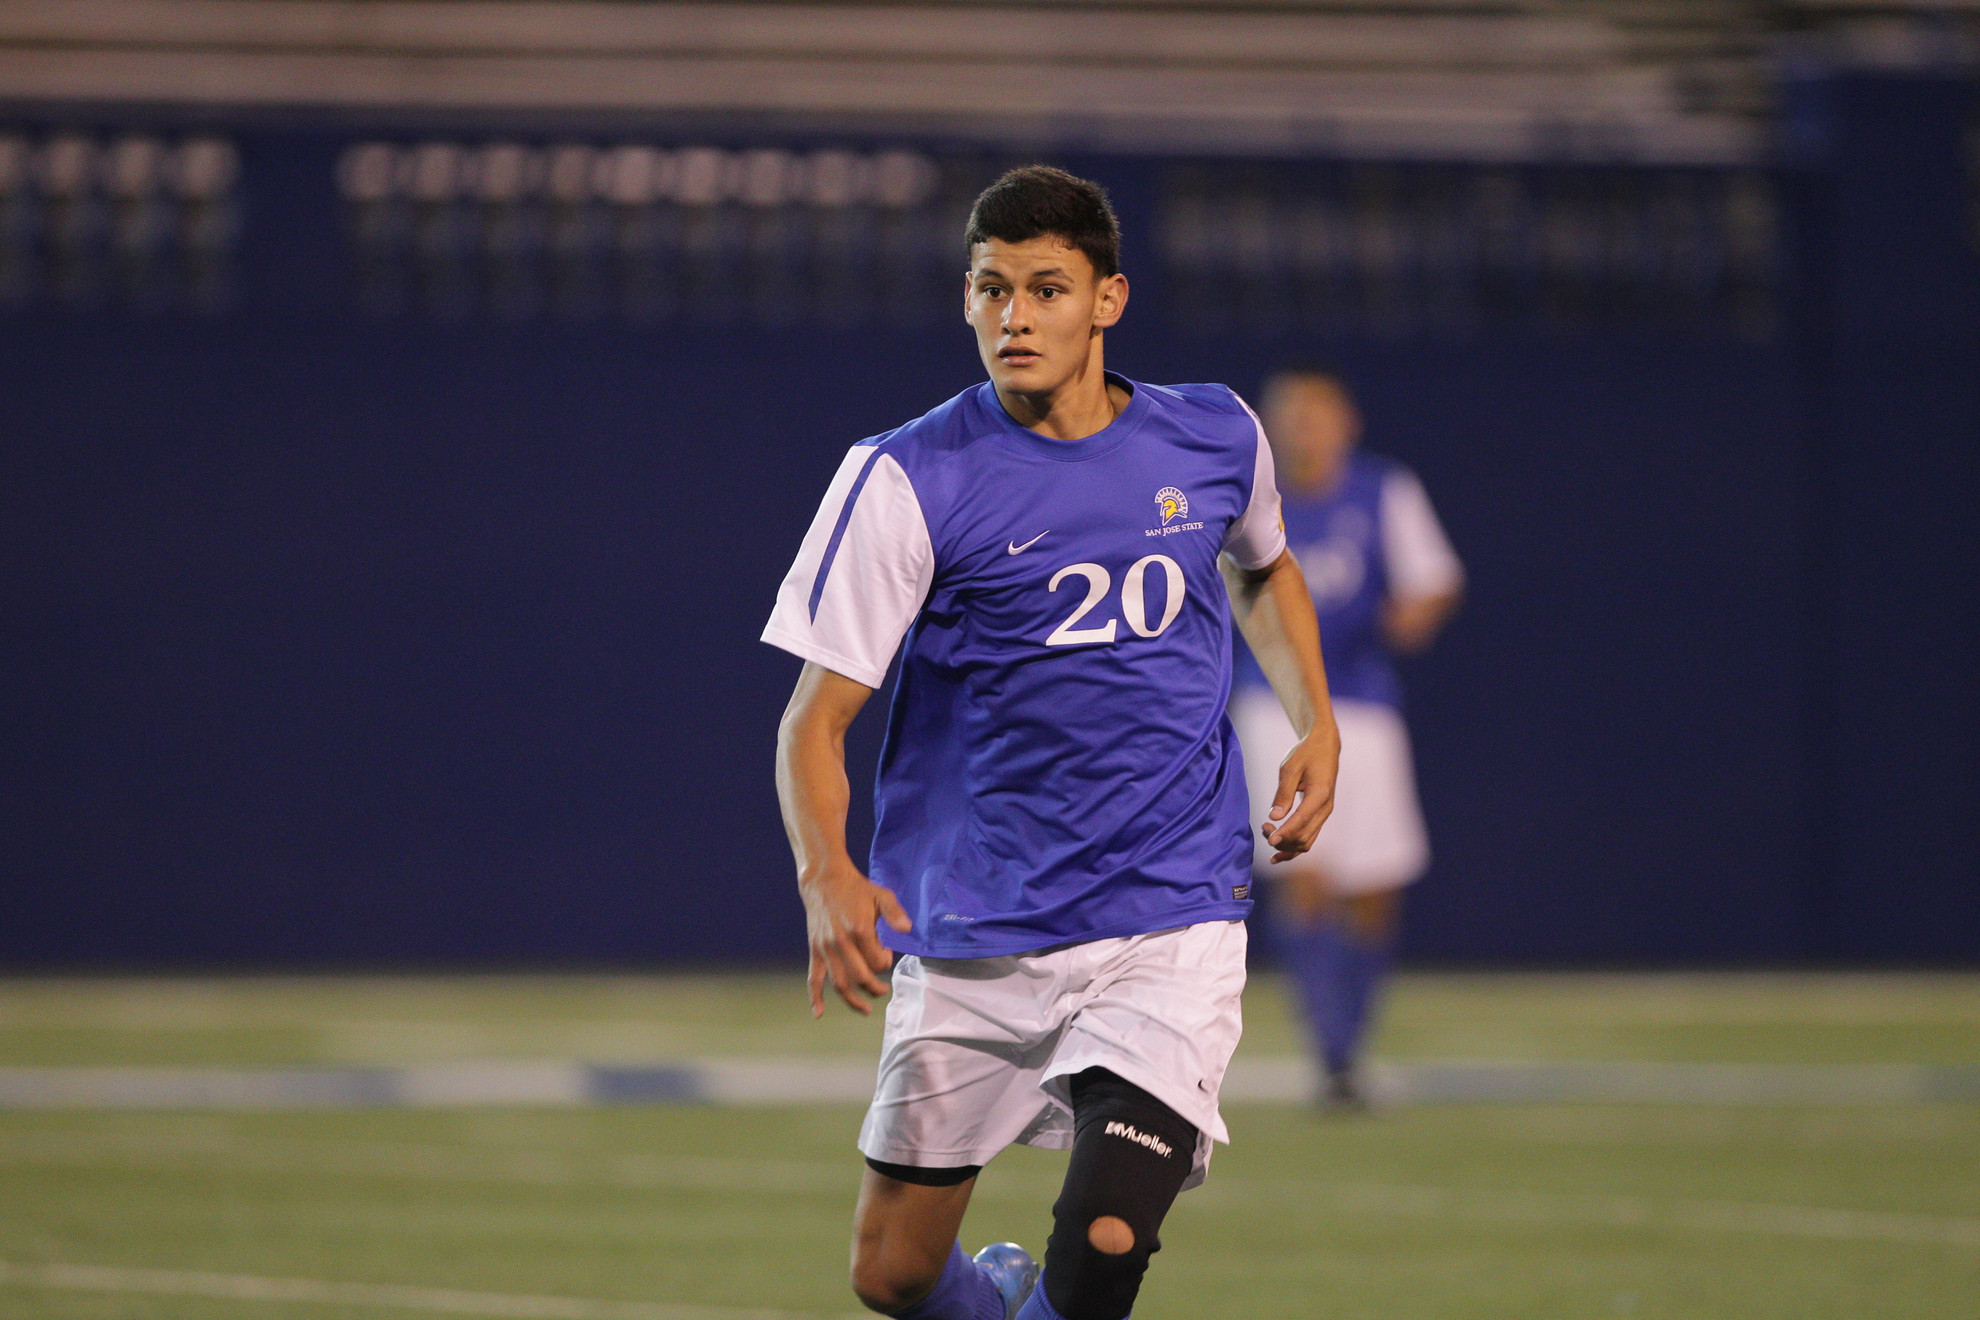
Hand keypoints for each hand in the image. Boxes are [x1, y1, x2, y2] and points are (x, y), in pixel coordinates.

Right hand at [800, 860, 912, 1017]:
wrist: (824, 880)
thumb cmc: (856, 889)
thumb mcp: (881, 895)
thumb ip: (895, 913)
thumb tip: (907, 930)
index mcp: (859, 930)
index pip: (877, 961)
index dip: (885, 963)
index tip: (887, 954)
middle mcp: (841, 942)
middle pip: (860, 977)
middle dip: (874, 988)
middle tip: (883, 990)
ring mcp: (826, 948)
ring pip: (839, 983)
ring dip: (852, 1001)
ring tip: (865, 1009)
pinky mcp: (814, 950)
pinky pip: (813, 977)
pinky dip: (814, 997)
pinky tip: (818, 1013)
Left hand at [1263, 723, 1338, 863]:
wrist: (1324, 747)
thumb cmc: (1306, 754)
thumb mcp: (1290, 768)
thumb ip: (1283, 793)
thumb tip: (1275, 817)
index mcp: (1319, 795)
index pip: (1301, 820)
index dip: (1285, 832)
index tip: (1269, 838)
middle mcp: (1325, 808)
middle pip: (1304, 837)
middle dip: (1282, 839)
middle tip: (1263, 828)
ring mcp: (1324, 814)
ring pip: (1307, 842)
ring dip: (1287, 845)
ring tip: (1267, 836)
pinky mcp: (1319, 815)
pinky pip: (1308, 837)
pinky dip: (1294, 847)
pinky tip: (1277, 853)